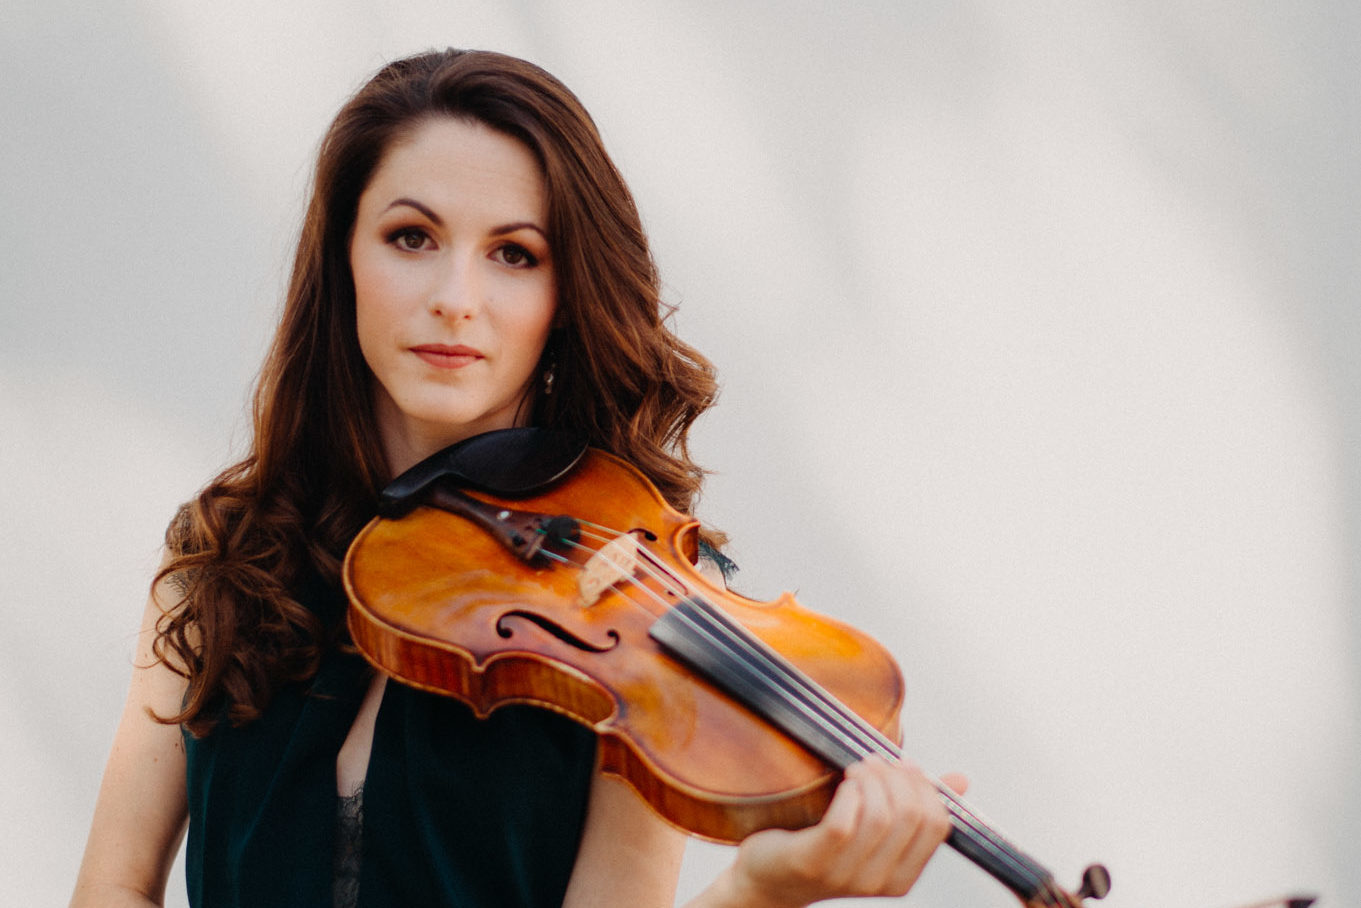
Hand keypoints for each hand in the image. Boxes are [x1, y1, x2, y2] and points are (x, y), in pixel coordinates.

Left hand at [716, 759, 965, 907]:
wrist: (766, 878)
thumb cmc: (821, 844)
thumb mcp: (872, 828)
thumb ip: (914, 806)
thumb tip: (961, 780)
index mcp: (902, 877)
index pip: (937, 824)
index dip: (924, 787)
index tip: (902, 765)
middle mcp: (879, 882)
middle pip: (911, 815)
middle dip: (896, 777)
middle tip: (873, 762)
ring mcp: (845, 876)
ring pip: (880, 815)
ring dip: (871, 779)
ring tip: (856, 769)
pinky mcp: (812, 862)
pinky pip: (844, 822)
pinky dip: (849, 792)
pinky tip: (843, 783)